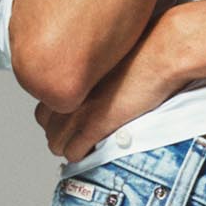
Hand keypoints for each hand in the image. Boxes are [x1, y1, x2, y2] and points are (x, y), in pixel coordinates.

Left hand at [33, 14, 191, 160]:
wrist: (160, 55)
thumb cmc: (144, 49)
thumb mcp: (108, 54)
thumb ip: (93, 70)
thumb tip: (97, 80)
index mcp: (68, 72)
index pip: (44, 105)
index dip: (56, 117)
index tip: (69, 121)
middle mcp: (68, 91)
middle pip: (47, 126)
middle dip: (60, 134)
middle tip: (76, 137)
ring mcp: (79, 109)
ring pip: (56, 143)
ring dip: (68, 148)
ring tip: (83, 147)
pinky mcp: (95, 124)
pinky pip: (74, 151)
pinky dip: (79, 155)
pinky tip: (90, 152)